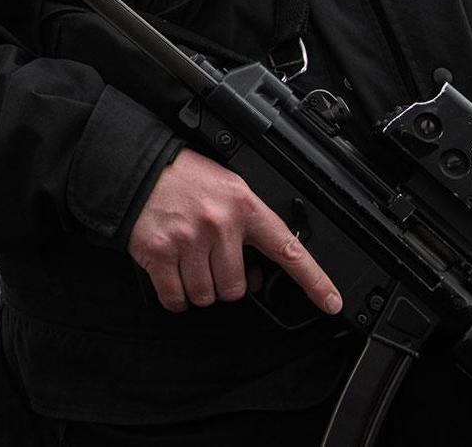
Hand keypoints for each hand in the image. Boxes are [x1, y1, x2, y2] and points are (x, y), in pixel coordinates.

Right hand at [124, 147, 341, 314]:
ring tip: (188, 258)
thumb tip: (256, 274)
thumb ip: (247, 226)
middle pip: (235, 288)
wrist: (139, 168)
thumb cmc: (184, 179)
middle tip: (210, 259)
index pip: (288, 248)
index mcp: (243, 206)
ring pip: (206, 296)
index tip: (331, 302)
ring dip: (197, 287)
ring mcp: (188, 240)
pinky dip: (175, 295)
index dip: (314, 280)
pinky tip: (172, 273)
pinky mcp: (160, 253)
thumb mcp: (228, 188)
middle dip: (223, 281)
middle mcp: (218, 224)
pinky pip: (176, 298)